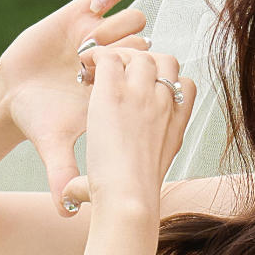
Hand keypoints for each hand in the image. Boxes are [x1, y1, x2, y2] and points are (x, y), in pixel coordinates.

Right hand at [0, 0, 147, 213]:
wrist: (15, 93)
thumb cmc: (40, 119)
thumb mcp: (54, 145)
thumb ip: (61, 174)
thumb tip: (66, 215)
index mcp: (122, 89)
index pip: (153, 73)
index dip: (136, 72)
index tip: (100, 82)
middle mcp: (119, 59)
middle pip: (146, 44)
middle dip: (124, 50)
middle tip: (89, 64)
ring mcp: (102, 33)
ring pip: (133, 18)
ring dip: (114, 26)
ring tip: (84, 40)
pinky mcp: (81, 11)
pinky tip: (88, 10)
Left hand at [74, 37, 192, 219]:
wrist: (128, 197)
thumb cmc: (130, 199)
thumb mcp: (126, 186)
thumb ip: (100, 181)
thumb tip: (68, 200)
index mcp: (177, 123)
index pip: (185, 85)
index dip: (166, 80)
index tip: (141, 91)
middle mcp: (165, 104)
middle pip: (164, 61)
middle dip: (142, 60)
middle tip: (117, 74)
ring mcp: (143, 94)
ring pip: (140, 55)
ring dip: (121, 56)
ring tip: (99, 71)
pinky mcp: (115, 91)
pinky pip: (109, 57)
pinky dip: (96, 57)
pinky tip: (84, 70)